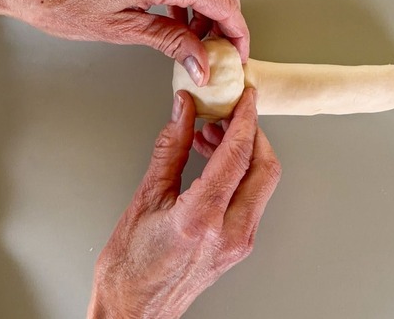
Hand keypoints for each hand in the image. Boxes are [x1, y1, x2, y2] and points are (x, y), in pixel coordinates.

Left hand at [0, 0, 248, 85]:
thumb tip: (200, 61)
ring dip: (208, 3)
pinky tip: (173, 17)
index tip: (236, 54)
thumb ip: (169, 42)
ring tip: (193, 38)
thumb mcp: (119, 29)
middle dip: (228, 16)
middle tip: (218, 49)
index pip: (223, 2)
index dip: (236, 32)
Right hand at [88, 89, 280, 318]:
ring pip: (262, 184)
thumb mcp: (144, 199)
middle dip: (253, 133)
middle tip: (229, 113)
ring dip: (247, 153)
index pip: (237, 156)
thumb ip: (171, 149)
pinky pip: (252, 200)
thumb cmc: (129, 267)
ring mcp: (239, 243)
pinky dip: (241, 175)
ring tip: (213, 136)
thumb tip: (183, 111)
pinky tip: (216, 163)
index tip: (244, 96)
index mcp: (201, 219)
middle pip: (264, 168)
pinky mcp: (239, 247)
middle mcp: (229, 233)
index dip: (244, 119)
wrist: (134, 312)